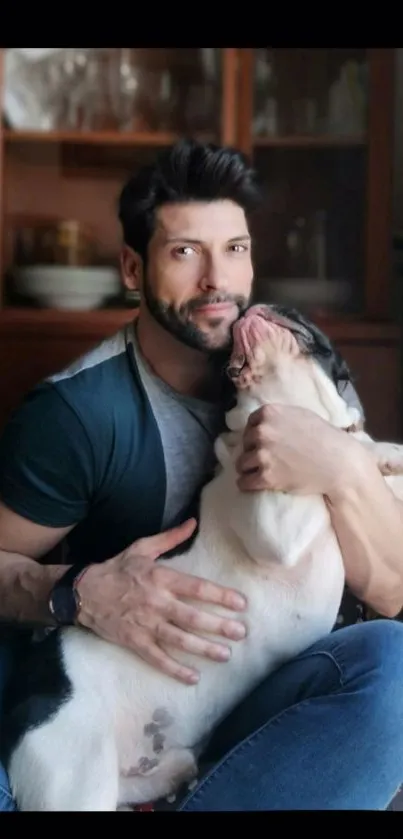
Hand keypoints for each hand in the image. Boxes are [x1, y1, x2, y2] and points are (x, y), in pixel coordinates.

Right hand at [76, 518, 246, 684]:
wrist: (83, 592)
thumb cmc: (117, 569)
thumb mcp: (142, 548)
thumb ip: (170, 537)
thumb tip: (193, 522)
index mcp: (160, 578)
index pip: (197, 587)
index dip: (221, 596)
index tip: (241, 603)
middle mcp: (156, 602)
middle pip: (192, 617)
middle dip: (219, 626)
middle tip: (241, 633)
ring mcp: (145, 624)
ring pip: (179, 640)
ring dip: (204, 649)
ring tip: (225, 655)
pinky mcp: (134, 641)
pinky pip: (158, 658)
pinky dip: (175, 669)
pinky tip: (193, 677)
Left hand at [236, 404, 363, 495]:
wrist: (338, 463)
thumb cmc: (325, 437)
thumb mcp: (301, 415)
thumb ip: (279, 417)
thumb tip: (264, 424)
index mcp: (269, 413)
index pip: (250, 423)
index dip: (255, 434)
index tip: (262, 442)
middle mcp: (261, 432)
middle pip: (245, 444)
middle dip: (252, 451)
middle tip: (265, 458)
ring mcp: (262, 455)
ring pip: (241, 464)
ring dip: (248, 469)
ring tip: (258, 473)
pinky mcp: (266, 477)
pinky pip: (244, 482)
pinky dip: (247, 485)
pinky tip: (252, 485)